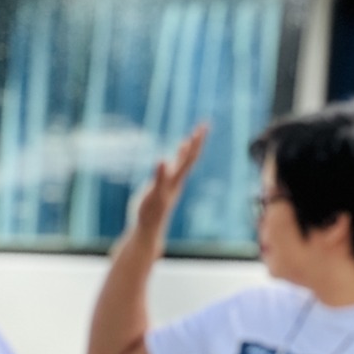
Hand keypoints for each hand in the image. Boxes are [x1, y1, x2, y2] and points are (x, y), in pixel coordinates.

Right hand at [129, 125, 208, 256]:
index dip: (195, 142)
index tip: (202, 128)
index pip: (189, 157)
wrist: (149, 228)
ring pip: (183, 162)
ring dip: (188, 148)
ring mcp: (171, 182)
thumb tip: (163, 159)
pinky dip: (177, 156)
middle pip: (190, 157)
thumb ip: (159, 177)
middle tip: (204, 125)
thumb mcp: (154, 194)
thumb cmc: (150, 213)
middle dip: (197, 141)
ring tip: (194, 135)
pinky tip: (176, 152)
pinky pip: (174, 167)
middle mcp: (176, 179)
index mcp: (176, 179)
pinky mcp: (164, 185)